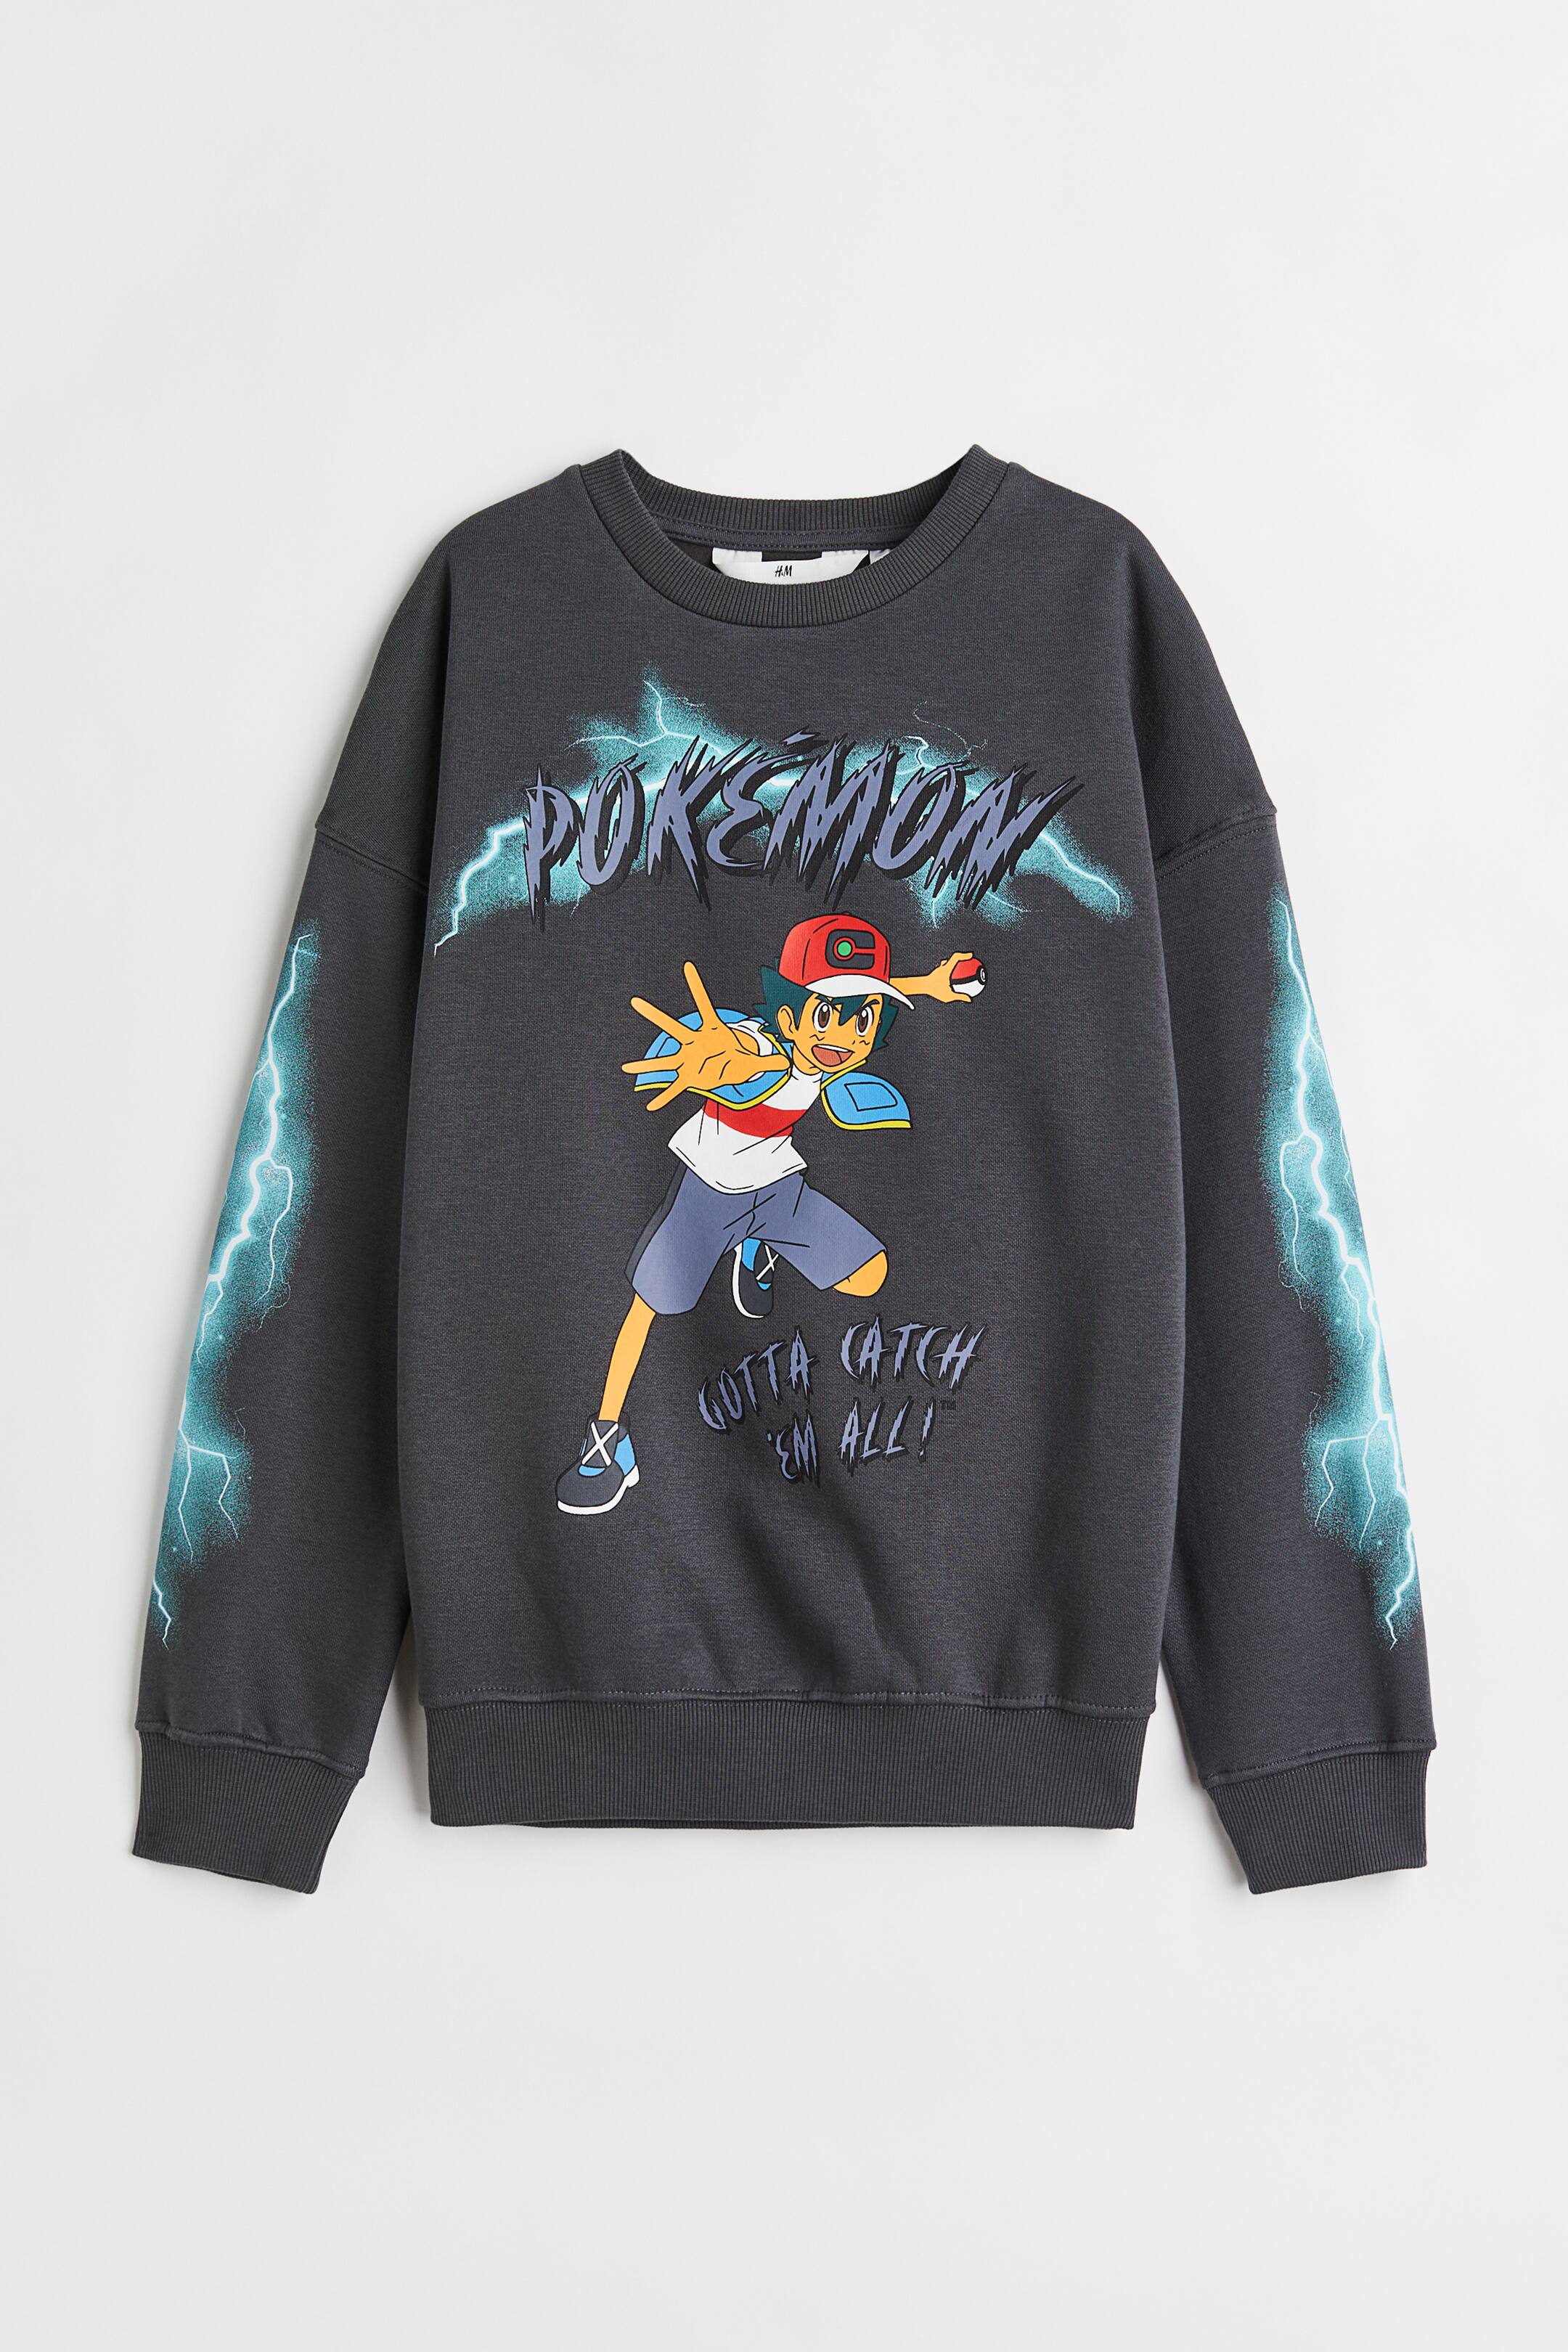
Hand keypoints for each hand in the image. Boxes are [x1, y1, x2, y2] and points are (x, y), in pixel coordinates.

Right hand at [622, 962, 776, 1110]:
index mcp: (712, 1032)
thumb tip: (788, 1063)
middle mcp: (694, 1044)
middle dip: (654, 1016)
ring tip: (624, 1069)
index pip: (703, 1005)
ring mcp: (688, 1060)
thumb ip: (770, 1060)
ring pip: (664, 1060)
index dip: (696, 986)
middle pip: (672, 1027)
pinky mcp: (689, 1078)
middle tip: (635, 1002)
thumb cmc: (739, 1059)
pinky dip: (665, 1098)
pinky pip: (675, 1089)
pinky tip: (651, 1106)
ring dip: (644, 1065)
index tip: (687, 967)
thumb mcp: (755, 1060)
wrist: (731, 1072)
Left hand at [895, 951, 978, 1003]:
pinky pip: (946, 967)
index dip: (964, 955)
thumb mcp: (948, 996)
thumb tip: (969, 999)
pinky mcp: (937, 971)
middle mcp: (943, 966)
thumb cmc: (933, 990)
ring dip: (957, 962)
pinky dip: (952, 969)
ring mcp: (939, 968)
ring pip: (950, 962)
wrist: (921, 987)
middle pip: (954, 958)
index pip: (956, 958)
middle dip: (963, 957)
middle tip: (969, 960)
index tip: (971, 955)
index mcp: (946, 969)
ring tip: (963, 967)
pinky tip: (955, 976)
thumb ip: (960, 997)